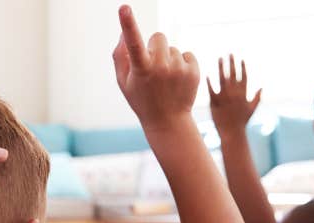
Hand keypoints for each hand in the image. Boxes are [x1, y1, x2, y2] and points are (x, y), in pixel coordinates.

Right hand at [112, 5, 199, 130]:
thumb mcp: (124, 82)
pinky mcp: (193, 71)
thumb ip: (120, 56)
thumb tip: (124, 32)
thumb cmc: (142, 99)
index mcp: (141, 69)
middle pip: (158, 37)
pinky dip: (182, 63)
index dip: (128, 24)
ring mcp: (179, 69)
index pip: (133, 42)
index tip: (124, 7)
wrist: (168, 122)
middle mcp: (160, 67)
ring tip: (166, 80)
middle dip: (154, 47)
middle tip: (153, 67)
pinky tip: (177, 79)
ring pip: (172, 48)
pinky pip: (186, 54)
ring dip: (168, 59)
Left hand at [207, 54, 261, 133]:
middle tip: (230, 53)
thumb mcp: (251, 110)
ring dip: (221, 68)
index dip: (242, 68)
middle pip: (233, 75)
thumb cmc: (242, 123)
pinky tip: (208, 75)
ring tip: (220, 59)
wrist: (232, 134)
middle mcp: (234, 94)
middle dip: (232, 63)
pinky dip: (210, 82)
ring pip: (222, 79)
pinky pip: (212, 90)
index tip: (241, 59)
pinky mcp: (214, 103)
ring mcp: (224, 98)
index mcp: (243, 95)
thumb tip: (261, 88)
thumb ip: (257, 98)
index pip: (244, 77)